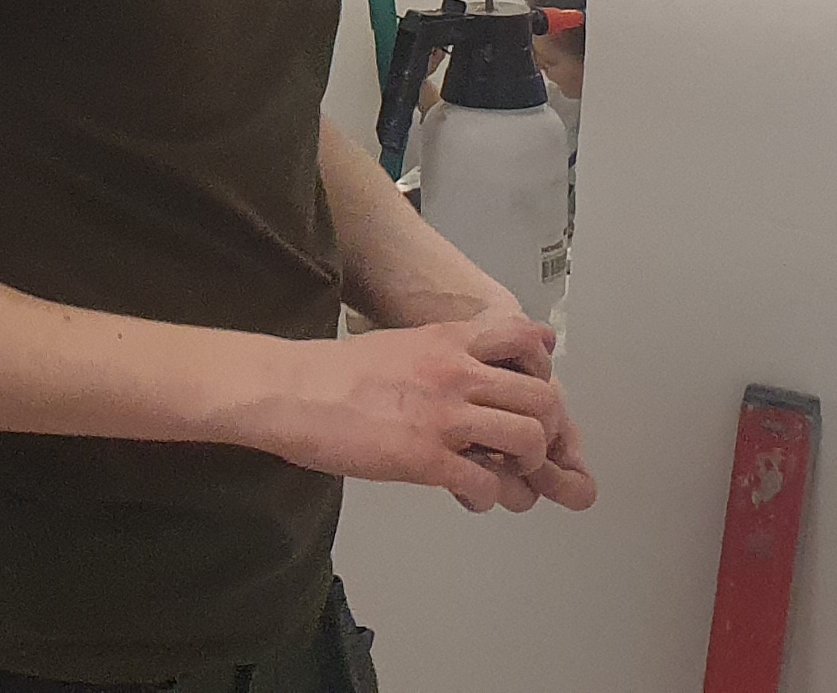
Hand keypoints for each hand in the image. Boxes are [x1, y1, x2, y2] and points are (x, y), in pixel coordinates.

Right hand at [227, 313, 580, 512]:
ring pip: (527, 441)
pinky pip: (486, 484)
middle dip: (546, 431)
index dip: (543, 370)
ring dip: (524, 468)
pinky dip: (488, 498)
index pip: (528, 338)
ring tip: (505, 476)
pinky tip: (470, 496)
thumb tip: (474, 360)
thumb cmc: (335, 372)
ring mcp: (444, 416)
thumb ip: (447, 350)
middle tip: (527, 449)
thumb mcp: (403, 342)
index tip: (532, 395)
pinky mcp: (424, 458)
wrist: (290, 391)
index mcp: (451, 341)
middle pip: (543, 398)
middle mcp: (457, 373)